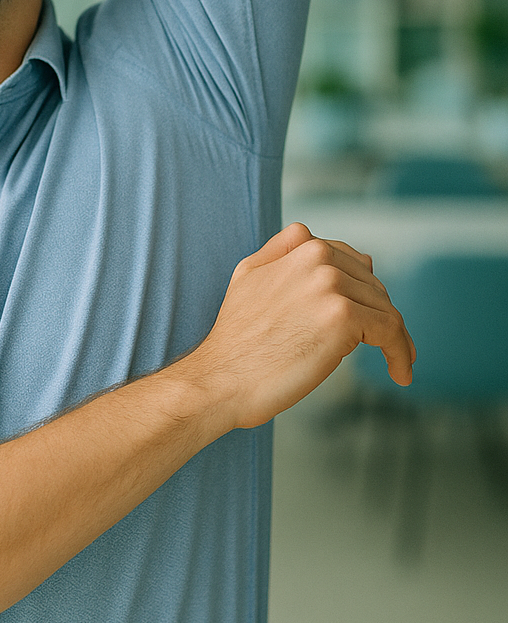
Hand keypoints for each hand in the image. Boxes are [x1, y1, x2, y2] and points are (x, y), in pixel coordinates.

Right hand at [186, 222, 414, 429]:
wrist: (221, 377)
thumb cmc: (237, 339)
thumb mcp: (249, 274)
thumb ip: (285, 251)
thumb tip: (332, 247)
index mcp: (300, 245)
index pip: (353, 263)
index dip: (364, 293)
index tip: (370, 319)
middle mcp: (318, 257)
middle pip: (373, 287)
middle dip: (382, 317)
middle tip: (390, 349)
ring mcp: (330, 285)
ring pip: (385, 309)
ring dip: (398, 339)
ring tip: (400, 364)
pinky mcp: (343, 317)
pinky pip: (390, 331)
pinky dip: (401, 353)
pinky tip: (400, 373)